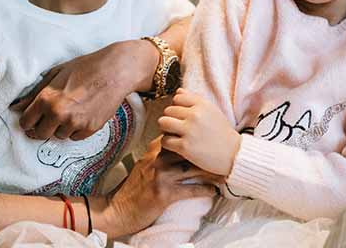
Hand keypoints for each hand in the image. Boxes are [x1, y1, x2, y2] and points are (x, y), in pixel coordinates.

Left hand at [12, 39, 157, 139]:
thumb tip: (16, 106)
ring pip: (59, 136)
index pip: (25, 122)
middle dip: (42, 127)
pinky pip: (75, 137)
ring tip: (72, 109)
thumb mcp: (56, 74)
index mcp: (46, 99)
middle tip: (51, 116)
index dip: (28, 120)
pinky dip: (76, 129)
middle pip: (40, 134)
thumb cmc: (86, 67)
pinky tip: (82, 113)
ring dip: (61, 127)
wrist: (115, 70)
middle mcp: (59, 113)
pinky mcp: (90, 129)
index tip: (32, 118)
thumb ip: (34, 93)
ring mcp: (75, 123)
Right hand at [100, 138, 218, 236]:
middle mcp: (158, 159)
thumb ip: (160, 151)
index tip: (213, 139)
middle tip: (225, 155)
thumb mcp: (145, 163)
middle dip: (208, 153)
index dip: (198, 138)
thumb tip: (178, 140)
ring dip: (210, 172)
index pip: (180, 137)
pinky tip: (213, 191)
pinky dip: (203, 190)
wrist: (120, 208)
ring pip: (192, 169)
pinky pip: (189, 190)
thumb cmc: (136, 187)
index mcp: (154, 149)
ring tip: (224, 173)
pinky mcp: (163, 194)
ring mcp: (161, 176)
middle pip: (189, 151)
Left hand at [157, 89, 241, 175]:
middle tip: (177, 127)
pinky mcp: (185, 147)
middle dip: (171, 118)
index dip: (177, 106)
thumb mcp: (212, 111)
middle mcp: (195, 115)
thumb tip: (178, 91)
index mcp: (202, 104)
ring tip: (174, 134)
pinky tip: (176, 145)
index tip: (181, 115)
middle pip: (168, 110)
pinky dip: (168, 143)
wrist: (234, 154)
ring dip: (166, 129)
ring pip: (163, 122)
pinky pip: (165, 140)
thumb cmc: (222, 133)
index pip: (177, 97)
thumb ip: (195, 100)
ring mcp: (189, 131)